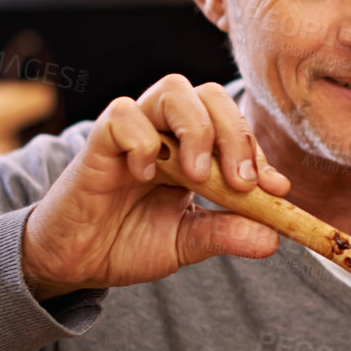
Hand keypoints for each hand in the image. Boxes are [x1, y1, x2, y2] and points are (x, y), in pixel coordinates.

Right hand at [20, 75, 289, 298]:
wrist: (75, 261)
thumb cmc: (129, 241)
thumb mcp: (188, 242)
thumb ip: (227, 234)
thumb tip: (274, 238)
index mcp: (196, 149)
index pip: (237, 127)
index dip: (259, 152)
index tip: (276, 189)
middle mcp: (168, 132)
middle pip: (212, 95)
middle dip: (236, 134)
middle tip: (240, 183)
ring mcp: (134, 131)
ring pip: (173, 90)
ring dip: (197, 129)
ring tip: (198, 176)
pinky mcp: (99, 141)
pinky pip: (123, 114)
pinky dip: (143, 140)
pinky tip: (146, 175)